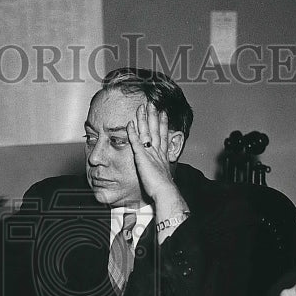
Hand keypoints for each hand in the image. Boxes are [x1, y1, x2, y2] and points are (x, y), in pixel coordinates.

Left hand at [126, 102, 187, 216]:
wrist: (165, 191)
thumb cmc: (163, 189)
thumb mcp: (163, 177)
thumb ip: (161, 172)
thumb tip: (162, 176)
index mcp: (163, 155)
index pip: (162, 136)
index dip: (163, 124)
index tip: (163, 113)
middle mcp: (158, 151)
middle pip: (156, 129)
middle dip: (154, 116)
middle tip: (153, 104)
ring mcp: (150, 152)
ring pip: (147, 131)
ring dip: (144, 118)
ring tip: (142, 107)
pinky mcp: (142, 156)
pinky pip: (136, 141)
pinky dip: (133, 132)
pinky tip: (130, 123)